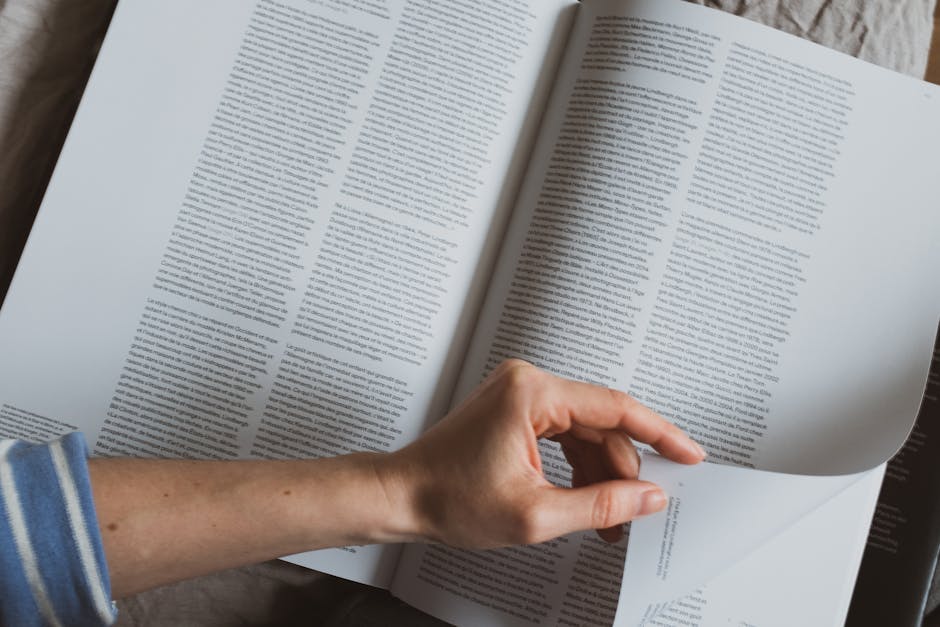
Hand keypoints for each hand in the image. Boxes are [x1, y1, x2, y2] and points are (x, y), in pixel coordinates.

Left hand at [380, 359, 705, 548]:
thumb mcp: (535, 514)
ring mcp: (519, 396)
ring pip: (584, 433)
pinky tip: (586, 501)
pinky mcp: (514, 412)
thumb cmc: (446, 498)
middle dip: (624, 470)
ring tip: (610, 519)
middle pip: (601, 424)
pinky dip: (578, 468)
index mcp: (531, 394)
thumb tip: (647, 498)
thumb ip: (601, 505)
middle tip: (638, 511)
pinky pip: (563, 436)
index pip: (615, 407)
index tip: (689, 454)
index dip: (660, 433)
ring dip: (601, 474)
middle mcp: (527, 384)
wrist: (400, 496)